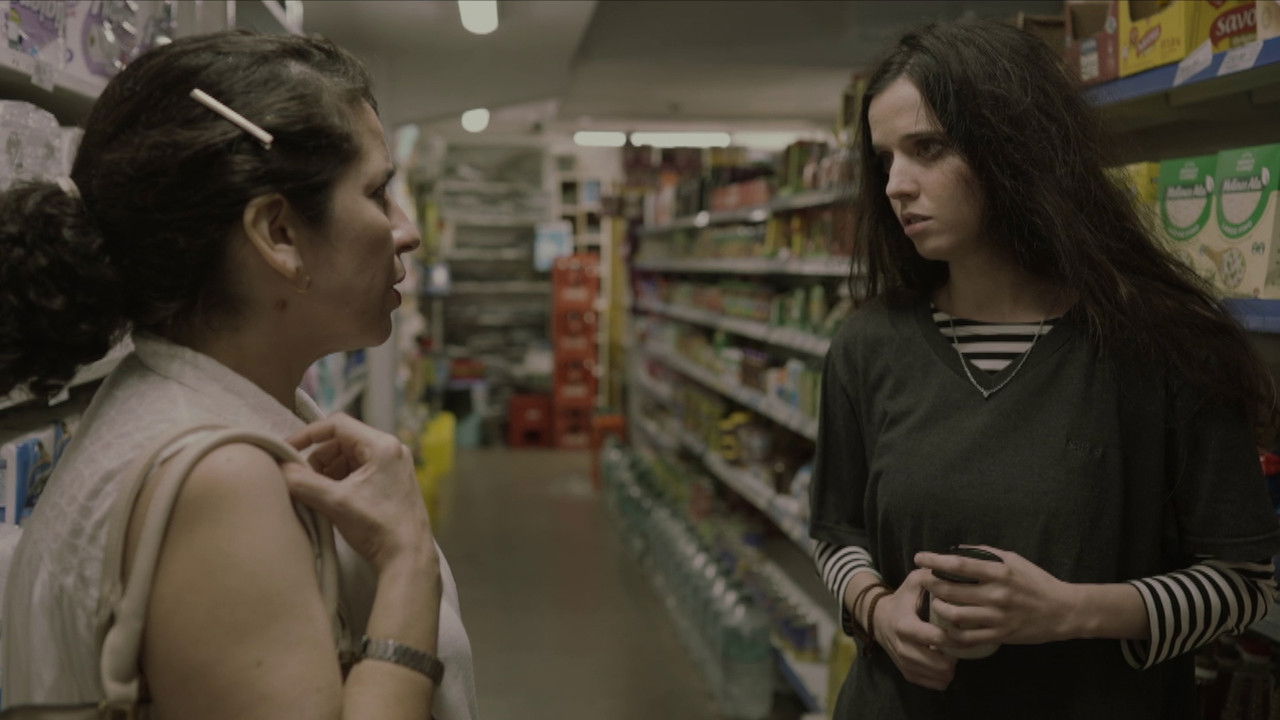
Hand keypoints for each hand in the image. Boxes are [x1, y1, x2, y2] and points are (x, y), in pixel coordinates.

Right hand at [283, 413, 436, 573]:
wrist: (408, 556)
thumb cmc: (378, 526)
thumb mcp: (334, 502)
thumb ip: (302, 482)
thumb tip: (279, 467)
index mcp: (382, 445)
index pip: (337, 424)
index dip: (308, 434)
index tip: (287, 449)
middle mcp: (391, 450)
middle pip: (342, 442)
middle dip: (318, 460)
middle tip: (303, 481)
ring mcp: (393, 466)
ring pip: (348, 457)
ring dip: (328, 472)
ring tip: (317, 494)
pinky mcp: (391, 482)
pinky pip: (358, 471)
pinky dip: (340, 481)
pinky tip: (331, 500)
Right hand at [872, 569, 956, 690]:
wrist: (878, 618)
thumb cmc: (903, 599)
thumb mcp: (913, 582)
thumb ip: (932, 576)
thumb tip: (954, 571)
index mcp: (905, 625)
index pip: (936, 638)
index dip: (956, 637)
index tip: (966, 630)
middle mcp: (902, 647)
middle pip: (939, 664)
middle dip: (957, 656)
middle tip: (964, 644)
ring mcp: (904, 663)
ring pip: (938, 677)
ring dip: (952, 668)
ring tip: (956, 653)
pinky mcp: (907, 673)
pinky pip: (933, 684)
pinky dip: (943, 677)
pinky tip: (946, 662)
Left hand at [915, 546, 1077, 649]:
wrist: (1063, 610)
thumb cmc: (1036, 581)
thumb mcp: (1014, 560)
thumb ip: (986, 554)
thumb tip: (958, 549)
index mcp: (1000, 572)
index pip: (959, 564)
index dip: (935, 560)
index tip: (919, 557)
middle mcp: (997, 595)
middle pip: (951, 590)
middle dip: (931, 584)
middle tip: (924, 580)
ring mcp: (998, 617)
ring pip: (954, 615)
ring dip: (938, 608)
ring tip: (935, 602)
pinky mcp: (1000, 635)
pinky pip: (967, 638)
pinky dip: (951, 633)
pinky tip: (944, 627)